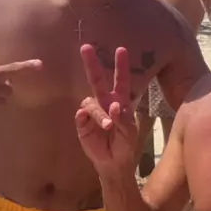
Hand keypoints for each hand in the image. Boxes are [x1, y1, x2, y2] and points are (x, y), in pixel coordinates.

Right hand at [75, 44, 137, 172]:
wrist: (114, 162)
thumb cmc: (125, 144)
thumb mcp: (130, 132)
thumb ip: (124, 118)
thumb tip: (114, 105)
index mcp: (120, 101)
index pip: (121, 80)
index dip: (121, 65)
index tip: (121, 49)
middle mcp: (104, 102)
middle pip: (97, 80)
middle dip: (92, 63)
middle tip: (86, 47)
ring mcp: (91, 112)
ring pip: (90, 103)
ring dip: (99, 113)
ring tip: (108, 126)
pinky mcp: (82, 124)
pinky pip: (81, 116)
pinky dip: (86, 118)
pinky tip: (88, 123)